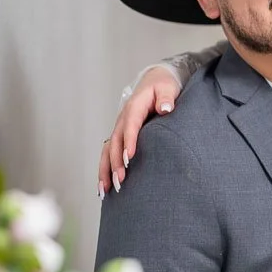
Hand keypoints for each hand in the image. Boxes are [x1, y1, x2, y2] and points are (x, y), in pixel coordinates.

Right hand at [98, 68, 180, 196]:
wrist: (154, 81)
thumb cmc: (163, 86)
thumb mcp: (168, 88)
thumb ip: (167, 98)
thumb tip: (166, 108)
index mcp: (134, 107)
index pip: (130, 125)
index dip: (128, 141)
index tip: (129, 158)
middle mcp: (123, 119)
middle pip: (115, 142)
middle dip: (115, 162)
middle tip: (121, 181)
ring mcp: (119, 128)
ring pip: (107, 151)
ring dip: (105, 170)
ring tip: (106, 190)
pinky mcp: (120, 136)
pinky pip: (108, 154)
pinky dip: (104, 170)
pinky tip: (103, 188)